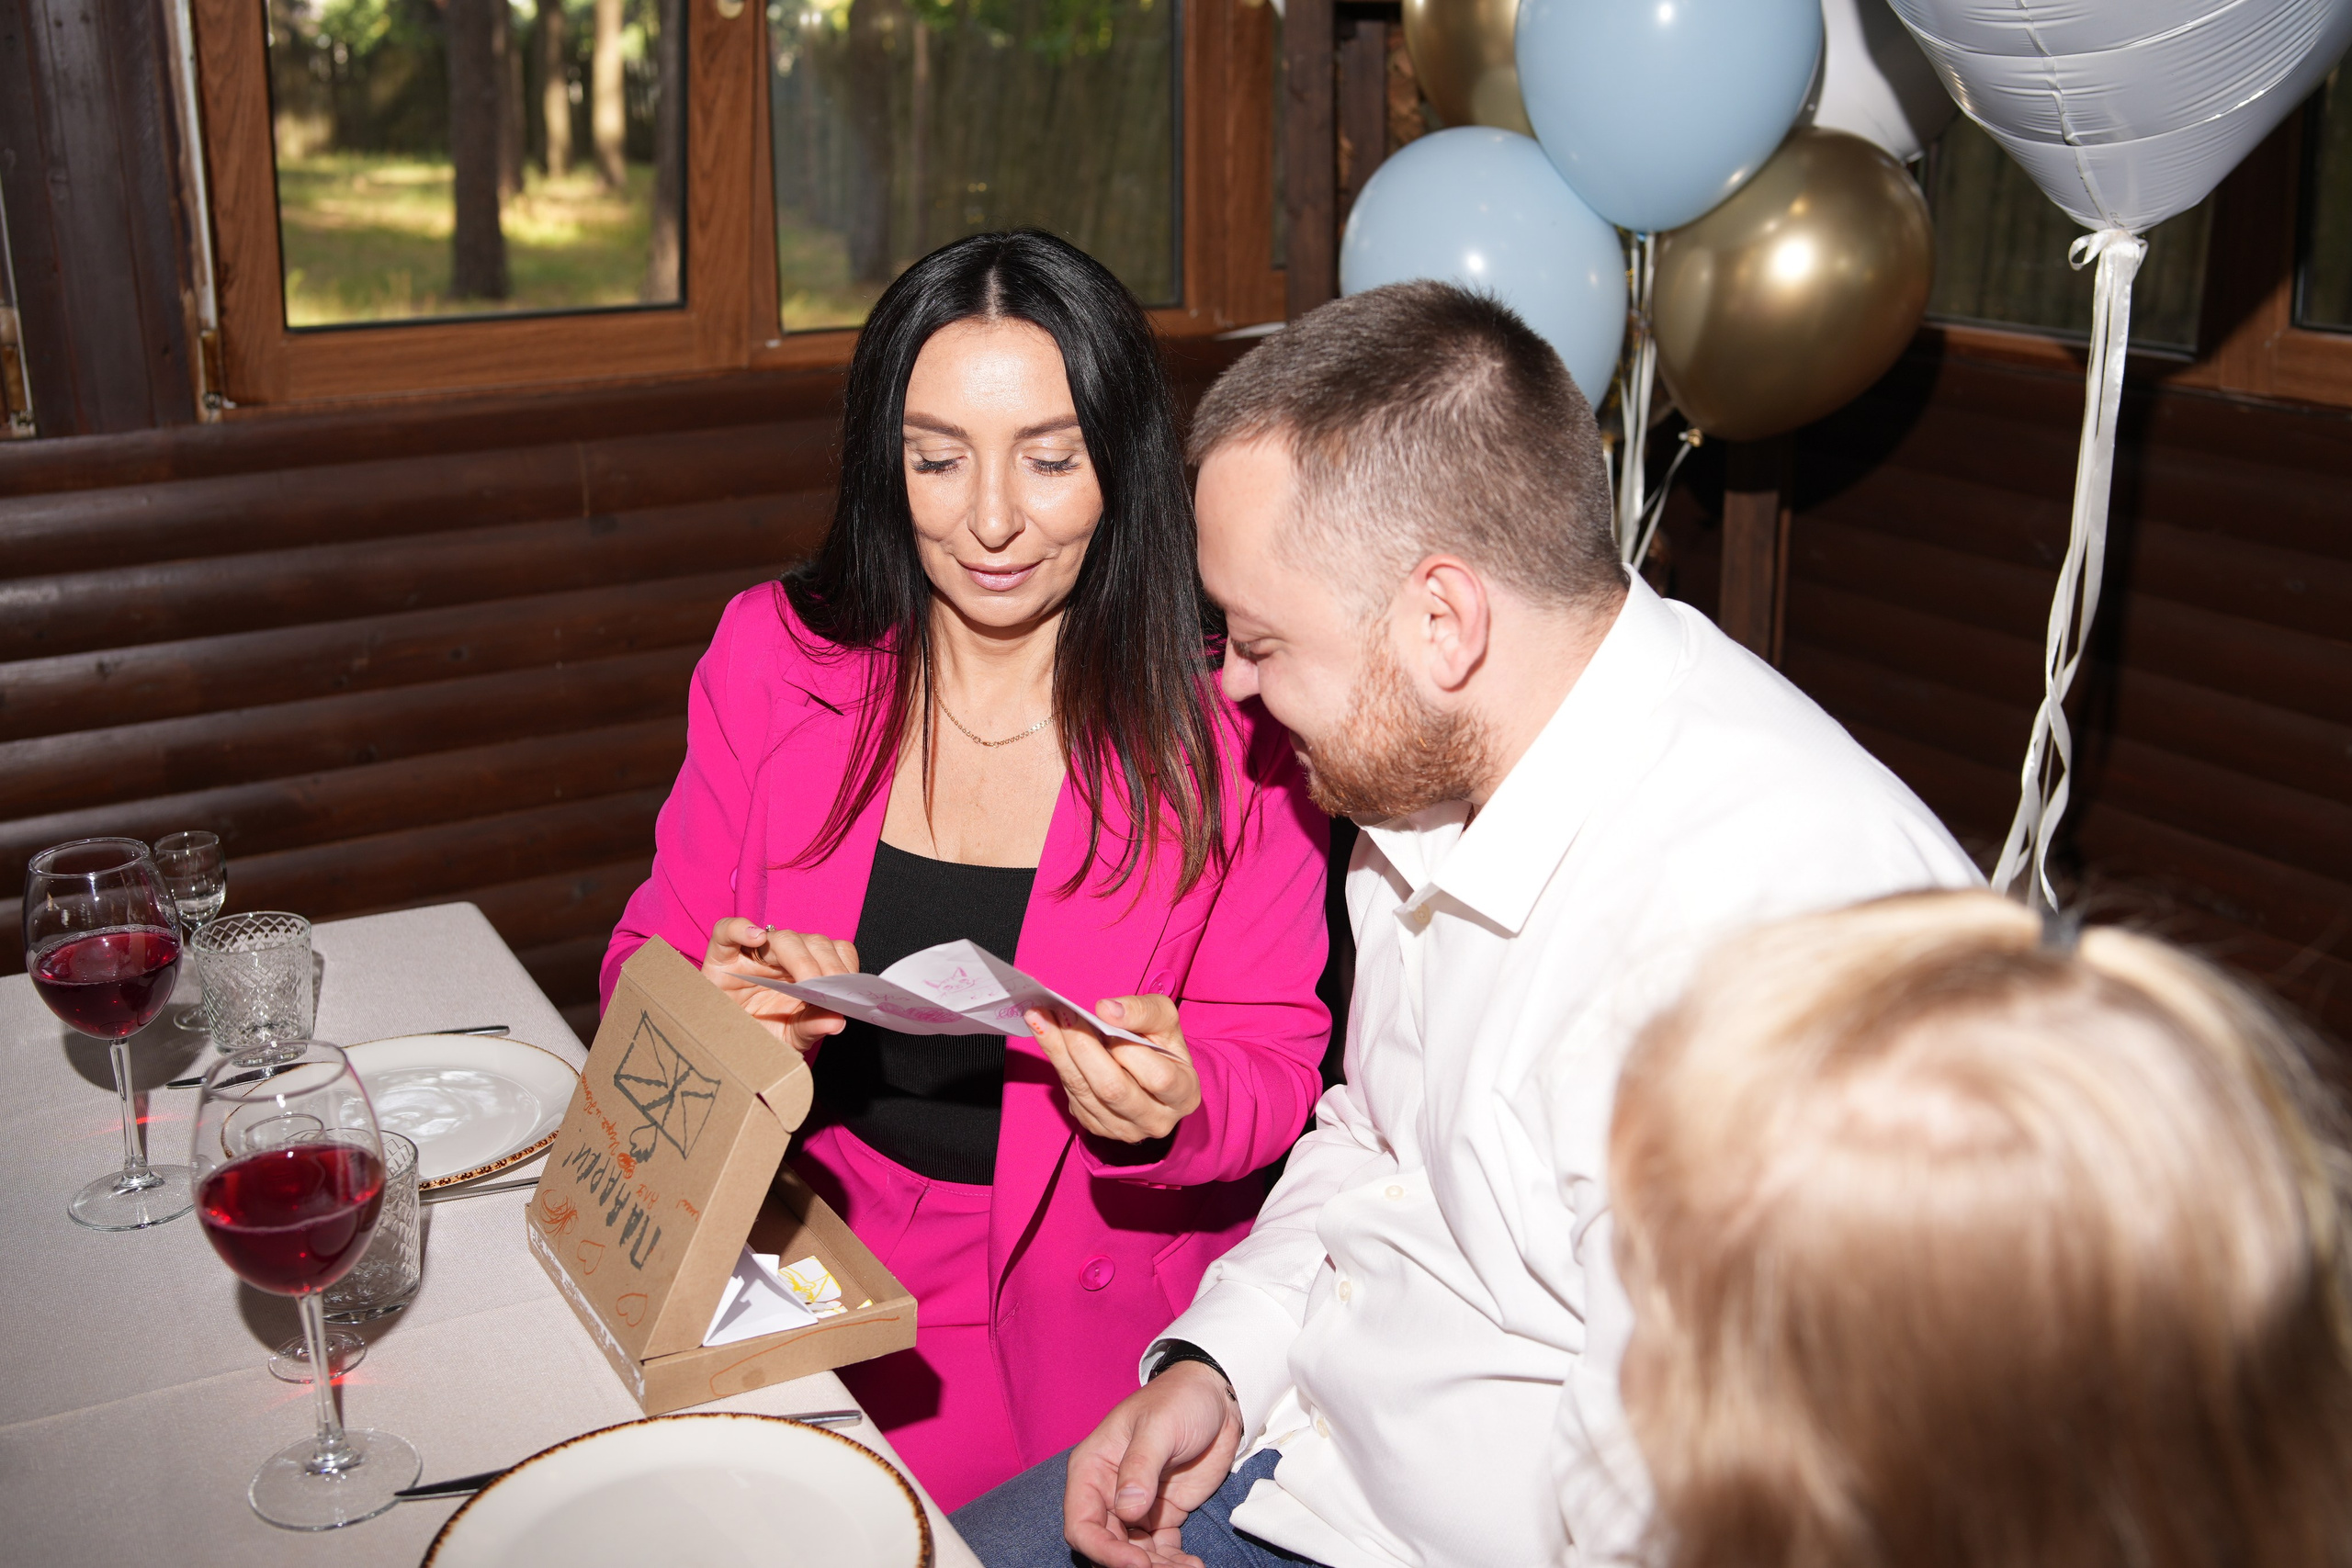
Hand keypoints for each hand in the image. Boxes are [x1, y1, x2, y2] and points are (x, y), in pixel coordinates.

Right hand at [702, 918, 859, 1058]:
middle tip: (829, 991)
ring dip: (799, 957)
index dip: (845, 965)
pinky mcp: (722, 952)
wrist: (720, 1043)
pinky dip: (742, 928)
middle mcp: (786, 957)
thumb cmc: (758, 1033)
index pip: (836, 952)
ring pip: (784, 937)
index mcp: (808, 972)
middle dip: (827, 966)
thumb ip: (811, 1028)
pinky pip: (729, 929)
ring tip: (806, 981)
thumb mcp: (788, 1038)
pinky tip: (756, 938)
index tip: (850, 987)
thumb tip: (838, 1021)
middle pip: (814, 944)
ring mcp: (755, 952)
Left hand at [1027, 995, 1200, 1142]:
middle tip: (1060, 1014)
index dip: (1129, 1050)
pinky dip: (1057, 1062)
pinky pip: (1072, 1095)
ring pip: (1085, 1092)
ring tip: (1041, 1018)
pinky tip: (1047, 1035)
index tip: (1103, 1018)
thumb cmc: (1162, 1046)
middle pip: (1113, 1089)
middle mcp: (1156, 1121)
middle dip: (1083, 1048)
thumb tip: (1106, 1010)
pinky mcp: (1097, 1126)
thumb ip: (1144, 1011)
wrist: (1152, 1077)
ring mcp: (1124, 1130)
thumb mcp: (1166, 1021)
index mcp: (1184, 1095)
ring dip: (1059, 1052)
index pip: (1158, 1077)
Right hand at [1064, 1361, 1241, 1567]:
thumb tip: (1128, 1510)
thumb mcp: (1158, 1427)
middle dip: (1132, 1565)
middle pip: (1107, 1546)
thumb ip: (1140, 1467)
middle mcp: (1108, 1493)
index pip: (1082, 1524)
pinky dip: (1173, 1564)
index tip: (1137, 1563)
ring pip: (1134, 1555)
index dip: (1104, 1550)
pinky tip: (1192, 1565)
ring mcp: (1135, 1507)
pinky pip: (1160, 1551)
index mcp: (1092, 1469)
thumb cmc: (1179, 1400)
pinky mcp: (1162, 1515)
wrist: (1216, 1397)